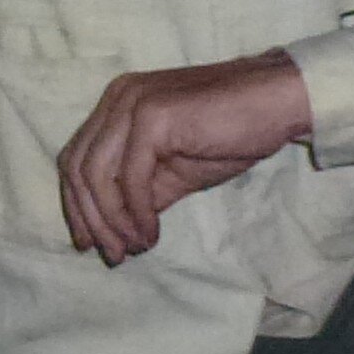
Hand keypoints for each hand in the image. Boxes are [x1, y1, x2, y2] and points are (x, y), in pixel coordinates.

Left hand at [55, 49, 313, 265]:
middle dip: (89, 219)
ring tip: (134, 249)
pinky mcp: (153, 115)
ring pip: (96, 175)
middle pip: (76, 168)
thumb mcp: (175, 170)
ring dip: (112, 222)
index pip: (75, 159)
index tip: (90, 243)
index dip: (77, 206)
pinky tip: (151, 235)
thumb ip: (141, 192)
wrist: (278, 102)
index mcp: (116, 105)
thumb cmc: (232, 133)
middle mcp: (117, 98)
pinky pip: (130, 177)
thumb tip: (112, 232)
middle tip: (112, 256)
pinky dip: (136, 213)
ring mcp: (132, 103)